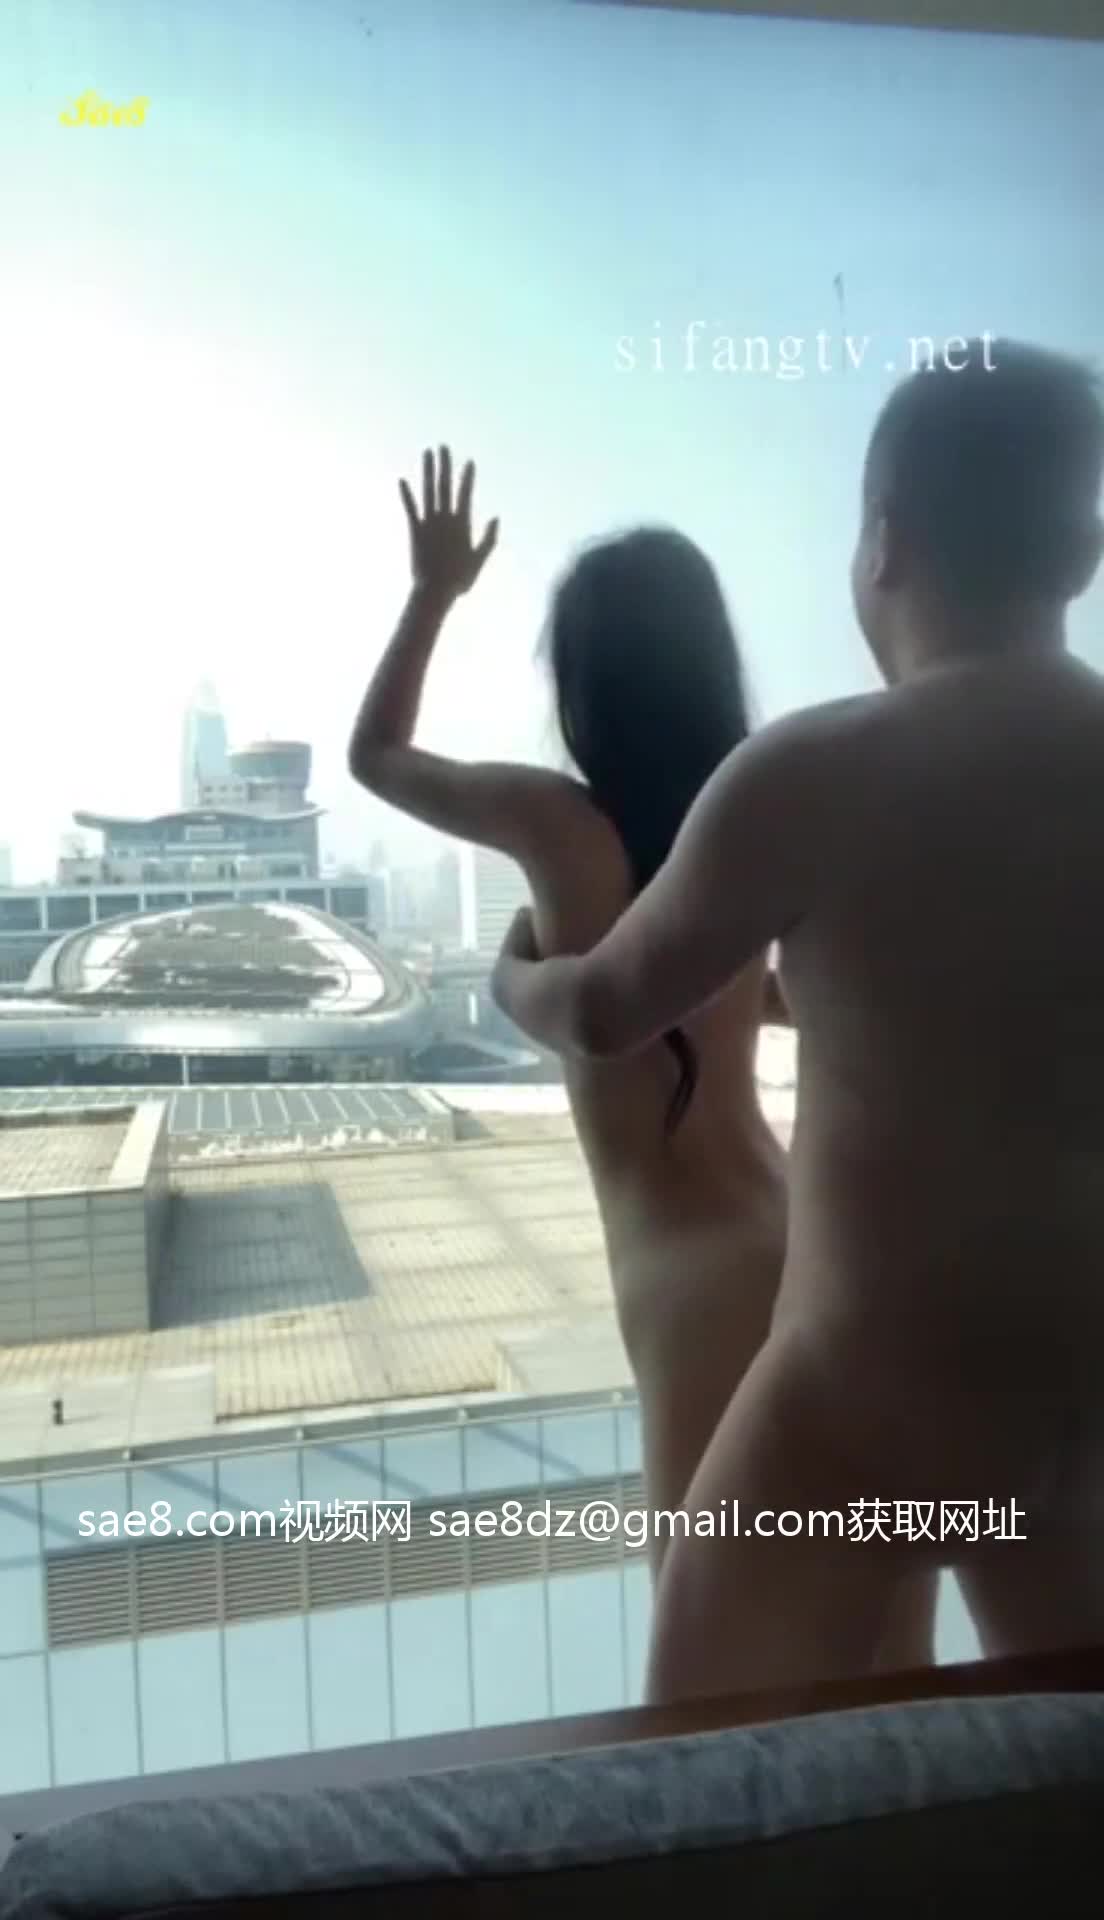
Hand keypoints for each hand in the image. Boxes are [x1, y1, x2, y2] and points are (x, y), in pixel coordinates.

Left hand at [399, 447, 497, 598]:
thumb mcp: (479, 560)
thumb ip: (489, 538)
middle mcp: (444, 518)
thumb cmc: (459, 580)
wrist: (435, 591)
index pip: (465, 494)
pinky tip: (402, 480)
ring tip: (427, 453)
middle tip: (443, 446)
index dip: (467, 477)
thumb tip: (497, 518)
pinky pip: (410, 509)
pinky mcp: (415, 531)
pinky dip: (406, 495)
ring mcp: (429, 523)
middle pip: (444, 486)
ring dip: (427, 471)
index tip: (469, 461)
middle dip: (445, 465)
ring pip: (428, 491)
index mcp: (461, 524)